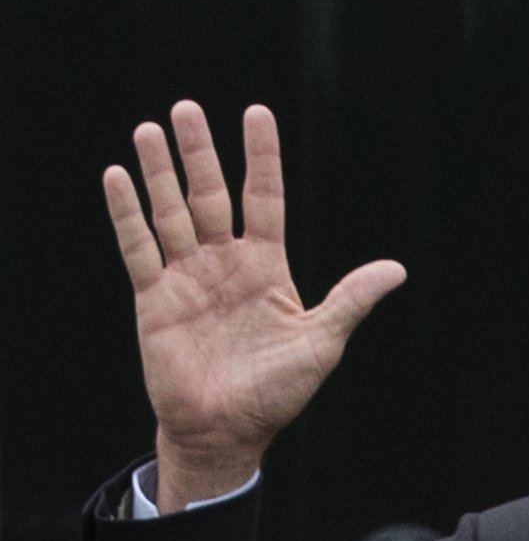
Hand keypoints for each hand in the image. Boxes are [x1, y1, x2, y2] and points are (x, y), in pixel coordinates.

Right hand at [104, 101, 406, 512]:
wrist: (228, 431)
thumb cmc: (277, 392)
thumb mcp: (322, 342)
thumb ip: (351, 300)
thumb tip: (397, 270)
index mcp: (267, 267)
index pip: (264, 197)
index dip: (261, 157)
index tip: (257, 113)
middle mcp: (225, 263)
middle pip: (211, 194)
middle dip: (201, 152)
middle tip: (187, 108)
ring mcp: (188, 277)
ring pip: (172, 211)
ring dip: (160, 172)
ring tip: (151, 129)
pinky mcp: (155, 298)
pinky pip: (139, 247)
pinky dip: (127, 213)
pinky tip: (119, 177)